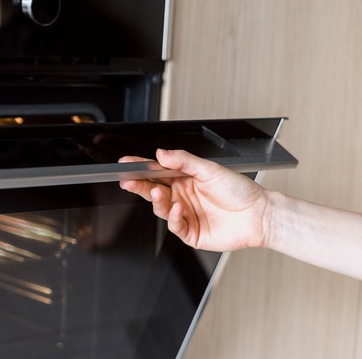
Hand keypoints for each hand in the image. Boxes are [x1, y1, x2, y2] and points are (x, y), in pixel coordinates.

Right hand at [119, 149, 270, 251]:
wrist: (259, 215)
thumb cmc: (240, 191)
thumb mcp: (210, 169)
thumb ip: (184, 161)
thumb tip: (162, 154)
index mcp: (184, 179)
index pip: (157, 172)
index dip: (141, 167)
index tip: (127, 163)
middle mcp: (182, 196)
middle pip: (153, 190)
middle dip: (139, 185)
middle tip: (129, 181)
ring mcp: (185, 215)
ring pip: (160, 208)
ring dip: (158, 201)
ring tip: (162, 194)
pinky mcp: (190, 232)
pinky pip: (174, 226)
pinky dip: (173, 217)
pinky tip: (178, 209)